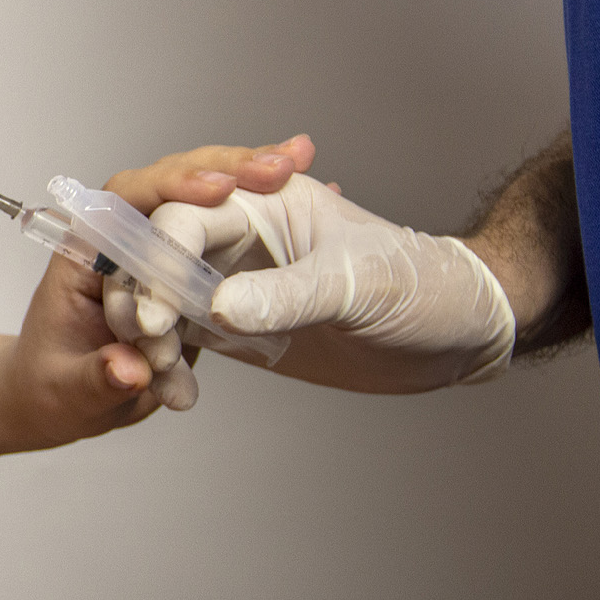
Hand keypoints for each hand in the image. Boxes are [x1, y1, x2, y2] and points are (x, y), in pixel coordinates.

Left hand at [0, 137, 313, 448]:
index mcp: (83, 258)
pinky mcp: (187, 281)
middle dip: (227, 169)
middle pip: (175, 188)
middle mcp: (123, 246)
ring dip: (253, 181)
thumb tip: (128, 370)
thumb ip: (98, 379)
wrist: (58, 404)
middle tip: (281, 167)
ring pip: (207, 207)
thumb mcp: (68, 394)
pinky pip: (227, 242)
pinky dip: (265, 213)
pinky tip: (309, 185)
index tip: (217, 188)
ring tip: (300, 162)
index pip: (122, 202)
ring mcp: (159, 258)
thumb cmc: (47, 389)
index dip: (169, 188)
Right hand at [138, 172, 514, 392]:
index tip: (154, 314)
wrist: (459, 332)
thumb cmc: (424, 284)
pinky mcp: (235, 326)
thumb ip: (286, 295)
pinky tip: (176, 394)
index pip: (185, 218)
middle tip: (147, 347)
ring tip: (159, 379)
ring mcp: (232, 282)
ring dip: (147, 338)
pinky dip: (169, 366)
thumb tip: (215, 308)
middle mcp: (237, 238)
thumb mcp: (356, 285)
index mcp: (263, 204)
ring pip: (160, 300)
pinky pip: (181, 339)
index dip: (158, 262)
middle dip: (141, 298)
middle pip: (156, 255)